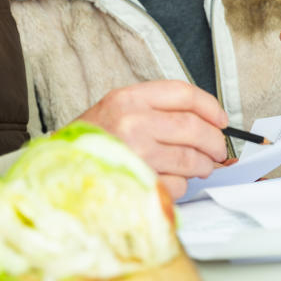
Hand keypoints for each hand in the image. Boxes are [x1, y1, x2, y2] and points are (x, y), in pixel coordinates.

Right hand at [76, 80, 228, 199]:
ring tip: (200, 166)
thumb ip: (159, 111)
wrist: (59, 171)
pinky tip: (170, 181)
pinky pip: (177, 185)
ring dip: (203, 166)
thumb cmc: (94, 140)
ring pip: (190, 159)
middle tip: (218, 150)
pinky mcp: (138, 183)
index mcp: (128, 98)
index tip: (221, 120)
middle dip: (214, 142)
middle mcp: (132, 123)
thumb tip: (211, 124)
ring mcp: (135, 155)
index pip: (183, 94)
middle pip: (194, 128)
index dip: (210, 107)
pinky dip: (182, 185)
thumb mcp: (119, 109)